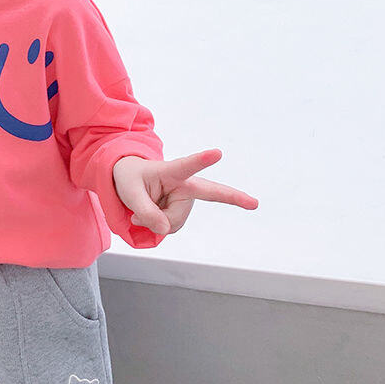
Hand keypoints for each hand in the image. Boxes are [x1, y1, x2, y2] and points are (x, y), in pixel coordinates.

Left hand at [112, 149, 257, 235]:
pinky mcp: (183, 211)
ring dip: (156, 221)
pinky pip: (170, 227)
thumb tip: (165, 230)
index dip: (203, 160)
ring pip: (173, 224)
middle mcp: (185, 185)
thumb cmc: (131, 179)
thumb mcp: (130, 192)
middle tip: (254, 198)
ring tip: (146, 206)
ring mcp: (186, 200)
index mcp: (172, 171)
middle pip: (186, 209)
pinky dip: (158, 225)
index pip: (188, 166)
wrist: (131, 180)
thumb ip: (146, 211)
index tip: (217, 153)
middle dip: (198, 208)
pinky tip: (153, 212)